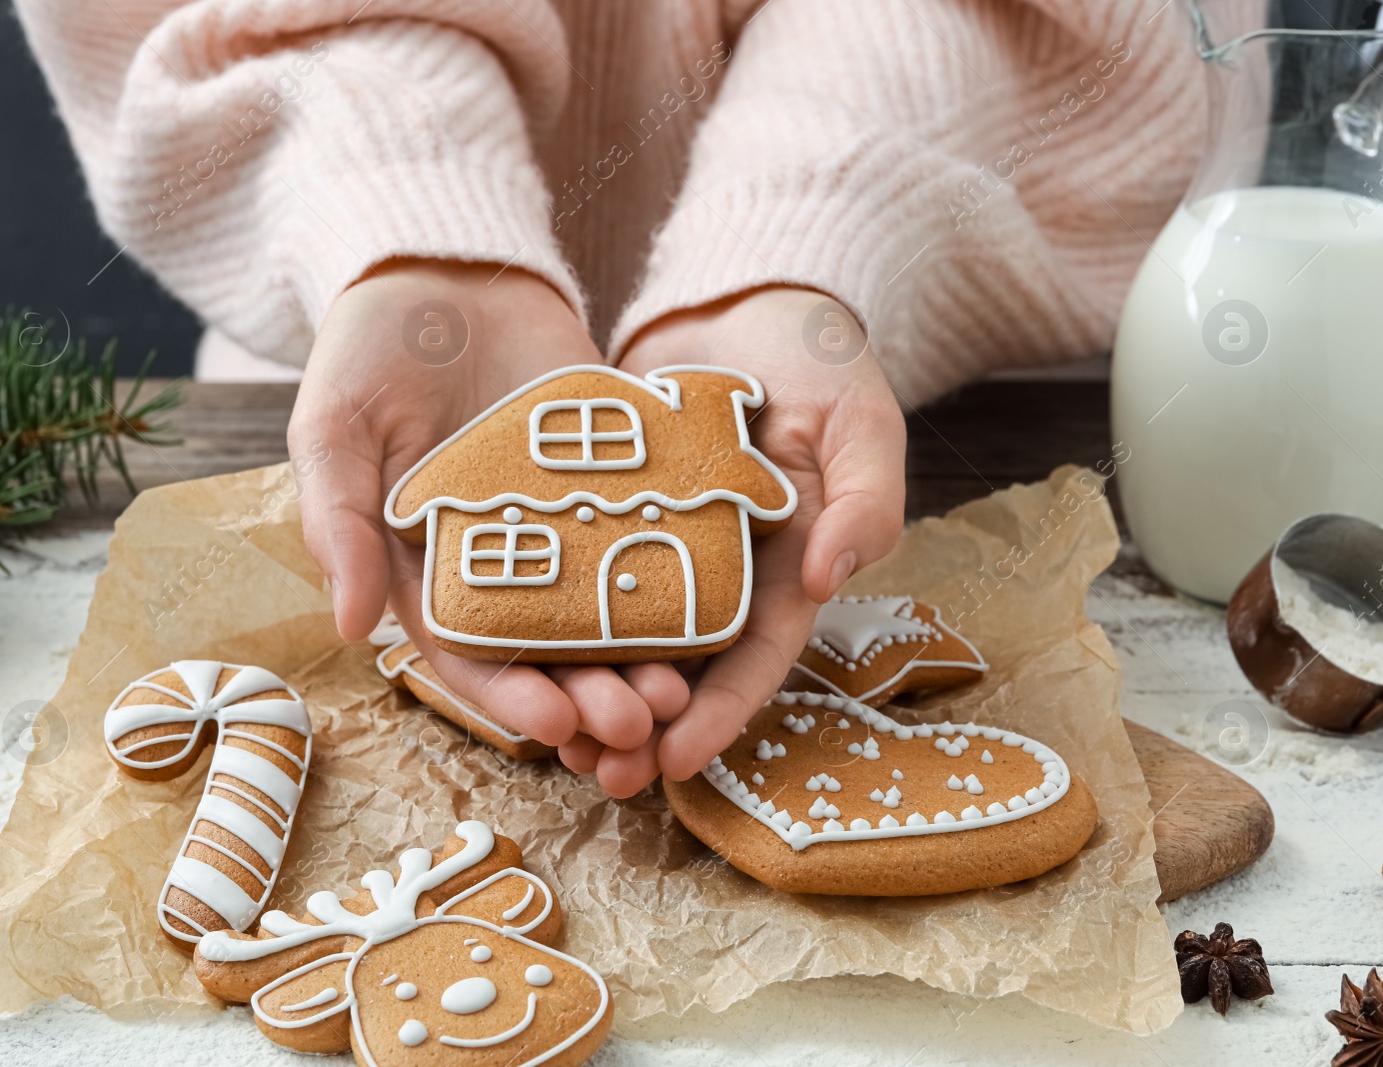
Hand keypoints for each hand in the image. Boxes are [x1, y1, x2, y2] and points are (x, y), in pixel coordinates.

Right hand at [288, 261, 688, 771]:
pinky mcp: (614, 483)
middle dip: (590, 697)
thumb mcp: (336, 427)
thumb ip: (337, 520)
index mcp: (425, 567)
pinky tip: (711, 615)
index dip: (508, 697)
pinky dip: (675, 583)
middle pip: (548, 653)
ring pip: (605, 614)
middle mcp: (498, 562)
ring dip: (640, 661)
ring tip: (681, 693)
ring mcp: (561, 525)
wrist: (453, 266)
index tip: (553, 724)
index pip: (468, 655)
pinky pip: (648, 542)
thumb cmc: (374, 347)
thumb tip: (350, 628)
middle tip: (638, 725)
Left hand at [570, 287, 906, 787]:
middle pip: (685, 666)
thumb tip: (832, 577)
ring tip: (552, 740)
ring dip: (595, 690)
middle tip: (603, 774)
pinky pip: (579, 572)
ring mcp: (662, 545)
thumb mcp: (863, 421)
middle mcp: (723, 573)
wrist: (744, 301)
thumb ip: (865, 498)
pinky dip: (556, 614)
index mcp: (789, 567)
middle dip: (647, 727)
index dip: (723, 712)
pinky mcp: (610, 513)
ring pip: (626, 634)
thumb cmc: (821, 359)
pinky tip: (517, 653)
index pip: (757, 655)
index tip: (679, 760)